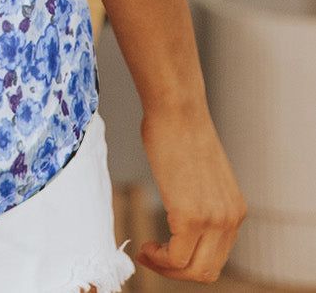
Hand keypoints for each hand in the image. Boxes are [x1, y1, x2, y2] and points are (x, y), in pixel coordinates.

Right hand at [137, 100, 247, 282]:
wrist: (176, 109)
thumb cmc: (179, 131)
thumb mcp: (200, 175)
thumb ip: (200, 200)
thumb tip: (181, 210)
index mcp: (235, 210)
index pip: (217, 256)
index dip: (188, 261)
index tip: (164, 251)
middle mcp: (230, 219)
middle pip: (207, 270)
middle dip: (176, 272)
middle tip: (151, 257)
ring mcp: (212, 220)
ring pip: (192, 271)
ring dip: (165, 269)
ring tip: (147, 253)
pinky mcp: (190, 216)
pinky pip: (175, 258)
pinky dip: (158, 260)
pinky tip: (145, 246)